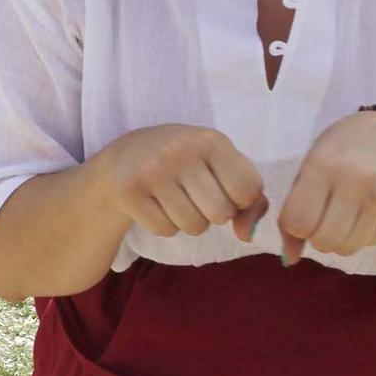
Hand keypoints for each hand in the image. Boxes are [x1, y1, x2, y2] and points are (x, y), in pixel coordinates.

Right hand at [94, 124, 266, 239]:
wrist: (124, 157)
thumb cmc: (185, 163)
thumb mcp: (221, 165)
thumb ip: (251, 199)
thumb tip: (247, 235)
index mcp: (211, 140)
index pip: (248, 190)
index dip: (239, 199)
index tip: (221, 186)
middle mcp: (181, 151)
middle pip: (221, 213)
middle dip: (212, 213)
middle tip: (195, 194)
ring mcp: (153, 171)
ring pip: (194, 226)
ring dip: (188, 221)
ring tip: (175, 198)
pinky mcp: (129, 191)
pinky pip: (166, 230)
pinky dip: (165, 224)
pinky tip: (155, 204)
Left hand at [278, 110, 375, 264]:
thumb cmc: (343, 150)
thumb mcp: (310, 167)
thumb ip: (293, 210)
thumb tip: (290, 259)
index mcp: (323, 163)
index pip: (298, 222)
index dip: (296, 227)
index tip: (303, 217)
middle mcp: (357, 177)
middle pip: (325, 240)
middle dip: (318, 238)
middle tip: (325, 221)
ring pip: (350, 246)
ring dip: (342, 240)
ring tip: (346, 217)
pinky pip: (374, 241)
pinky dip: (366, 235)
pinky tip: (369, 212)